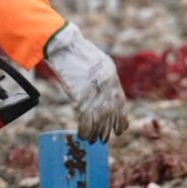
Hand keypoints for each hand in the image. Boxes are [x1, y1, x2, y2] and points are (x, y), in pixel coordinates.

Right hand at [44, 22, 127, 143]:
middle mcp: (107, 88)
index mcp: (112, 78)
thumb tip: (105, 94)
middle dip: (107, 130)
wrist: (65, 47)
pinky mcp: (80, 99)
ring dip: (96, 133)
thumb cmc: (78, 52)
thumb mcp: (99, 63)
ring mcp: (94, 94)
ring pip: (99, 122)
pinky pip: (85, 121)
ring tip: (93, 140)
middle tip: (103, 139)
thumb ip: (105, 78)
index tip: (120, 130)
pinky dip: (84, 131)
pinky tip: (82, 135)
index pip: (121, 104)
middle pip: (110, 115)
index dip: (121, 120)